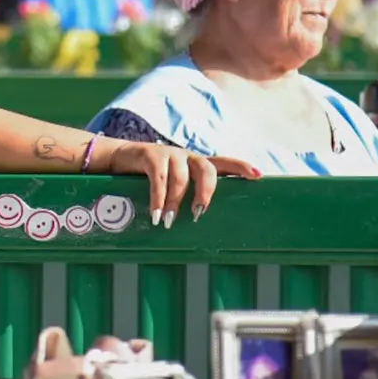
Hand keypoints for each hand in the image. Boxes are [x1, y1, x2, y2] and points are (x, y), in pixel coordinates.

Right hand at [100, 141, 259, 225]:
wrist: (119, 159)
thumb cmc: (149, 178)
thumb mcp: (172, 186)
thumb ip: (186, 197)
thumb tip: (199, 225)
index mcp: (196, 164)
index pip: (224, 162)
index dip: (241, 167)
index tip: (258, 176)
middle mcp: (187, 157)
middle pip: (207, 169)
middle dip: (206, 192)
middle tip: (199, 213)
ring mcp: (169, 154)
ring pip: (180, 177)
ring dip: (175, 202)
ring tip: (169, 222)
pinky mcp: (150, 154)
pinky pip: (158, 177)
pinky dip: (158, 198)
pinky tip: (156, 213)